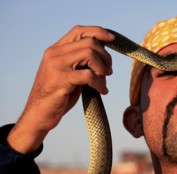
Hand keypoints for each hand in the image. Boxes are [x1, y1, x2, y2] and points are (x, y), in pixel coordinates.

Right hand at [7, 25, 114, 153]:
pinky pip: (88, 75)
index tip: (112, 40)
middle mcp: (54, 54)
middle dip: (105, 57)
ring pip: (89, 54)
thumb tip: (104, 56)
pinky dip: (100, 83)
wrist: (40, 115)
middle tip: (109, 72)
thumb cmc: (58, 95)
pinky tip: (102, 91)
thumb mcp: (69, 73)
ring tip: (103, 81)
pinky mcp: (60, 80)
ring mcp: (56, 66)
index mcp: (56, 50)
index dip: (98, 32)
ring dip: (102, 68)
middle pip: (89, 42)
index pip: (79, 31)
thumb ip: (81, 62)